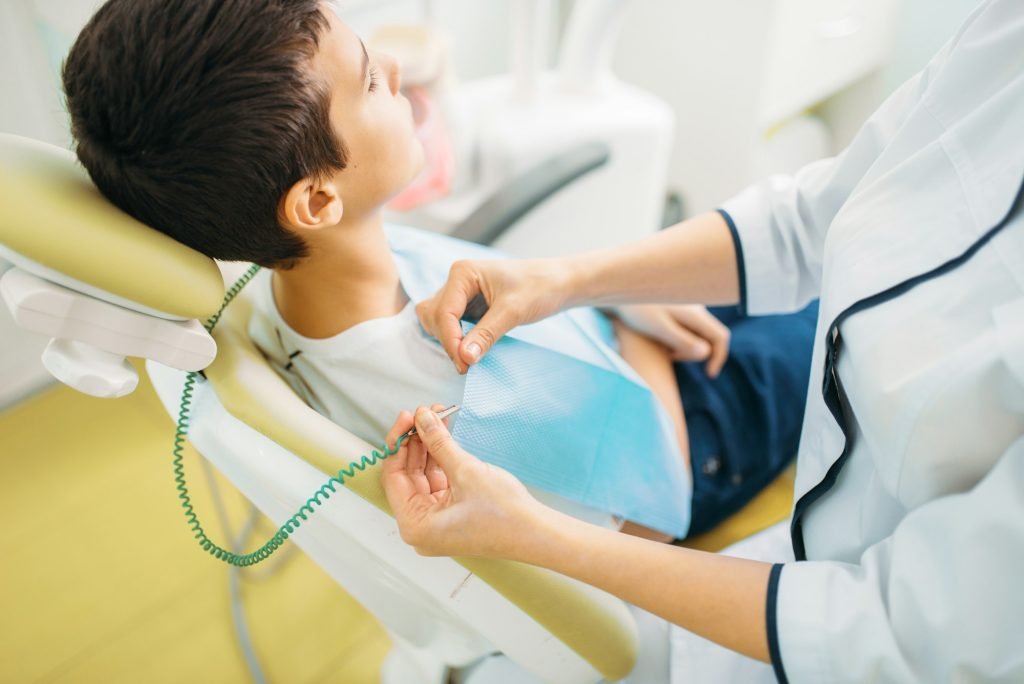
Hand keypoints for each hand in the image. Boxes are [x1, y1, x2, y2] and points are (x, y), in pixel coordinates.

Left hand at [382, 405, 544, 557]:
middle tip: (423, 414)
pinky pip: (439, 482)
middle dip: (416, 442)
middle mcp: (421, 527)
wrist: (536, 533)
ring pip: (424, 476)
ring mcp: (436, 522)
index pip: (393, 477)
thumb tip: (421, 418)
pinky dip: (441, 459)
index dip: (398, 443)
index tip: (407, 417)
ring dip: (430, 447)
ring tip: (436, 417)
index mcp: (415, 526)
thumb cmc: (503, 514)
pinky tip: (444, 435)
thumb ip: (438, 443)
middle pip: (408, 475)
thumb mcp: (466, 471)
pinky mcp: (452, 515)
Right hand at [416, 258, 570, 373]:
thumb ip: (486, 334)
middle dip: (447, 341)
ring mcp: (461, 294)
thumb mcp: (513, 312)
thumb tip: (464, 358)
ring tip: (469, 358)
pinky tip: (472, 350)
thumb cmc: (540, 288)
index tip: (464, 364)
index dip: (450, 340)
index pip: (443, 312)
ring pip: (438, 322)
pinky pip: (451, 325)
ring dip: (449, 341)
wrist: (559, 284)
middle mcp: (457, 281)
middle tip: (466, 364)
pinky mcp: (468, 307)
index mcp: (463, 273)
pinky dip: (457, 340)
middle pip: (434, 316)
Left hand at [611, 304, 729, 377]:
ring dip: (682, 345)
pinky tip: (655, 336)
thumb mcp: (659, 328)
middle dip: (692, 352)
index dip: (718, 357)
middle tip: (668, 357)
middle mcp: (695, 307)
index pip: (720, 336)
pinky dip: (674, 336)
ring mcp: (685, 306)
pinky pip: (683, 326)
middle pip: (707, 337)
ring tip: (658, 345)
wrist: (617, 287)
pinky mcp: (674, 306)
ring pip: (694, 332)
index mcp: (695, 312)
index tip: (709, 375)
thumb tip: (706, 352)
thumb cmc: (635, 309)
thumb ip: (682, 340)